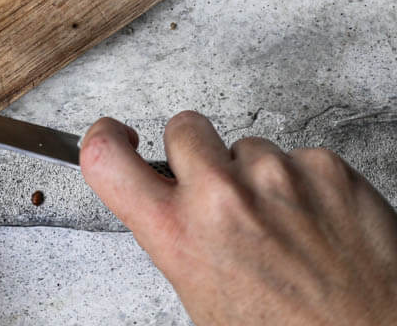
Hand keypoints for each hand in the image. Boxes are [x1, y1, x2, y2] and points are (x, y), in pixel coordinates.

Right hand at [81, 112, 396, 325]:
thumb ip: (182, 240)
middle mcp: (224, 196)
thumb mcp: (207, 302)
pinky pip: (300, 158)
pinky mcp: (327, 167)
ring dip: (260, 178)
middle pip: (185, 128)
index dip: (102, 138)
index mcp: (182, 236)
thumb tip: (171, 205)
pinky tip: (320, 228)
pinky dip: (307, 186)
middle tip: (222, 198)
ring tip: (286, 232)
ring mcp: (279, 174)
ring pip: (250, 147)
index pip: (106, 159)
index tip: (115, 136)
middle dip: (197, 156)